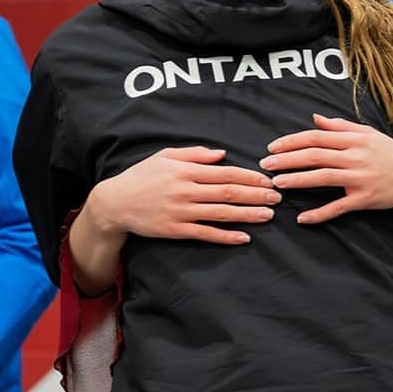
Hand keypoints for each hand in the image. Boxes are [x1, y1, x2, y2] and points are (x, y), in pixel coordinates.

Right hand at [86, 146, 280, 244]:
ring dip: (247, 215)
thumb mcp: (166, 156)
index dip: (250, 176)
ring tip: (268, 216)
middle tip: (277, 198)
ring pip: (221, 213)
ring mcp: (181, 211)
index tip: (268, 180)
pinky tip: (244, 237)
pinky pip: (205, 233)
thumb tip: (222, 154)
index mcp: (186, 170)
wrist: (115, 202)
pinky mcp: (175, 230)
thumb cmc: (142, 176)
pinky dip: (226, 236)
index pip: (226, 172)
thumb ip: (195, 154)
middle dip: (256, 195)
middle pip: (228, 192)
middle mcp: (186, 190)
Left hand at [260, 114, 392, 223]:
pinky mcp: (364, 199)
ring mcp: (360, 178)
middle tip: (266, 165)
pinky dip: (320, 213)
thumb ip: (340, 126)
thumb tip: (314, 118)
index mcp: (354, 138)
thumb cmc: (389, 153)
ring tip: (277, 184)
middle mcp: (355, 156)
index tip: (272, 147)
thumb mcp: (368, 133)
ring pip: (322, 178)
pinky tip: (302, 218)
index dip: (292, 141)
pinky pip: (338, 207)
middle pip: (315, 155)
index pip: (316, 137)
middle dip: (287, 159)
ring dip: (297, 180)